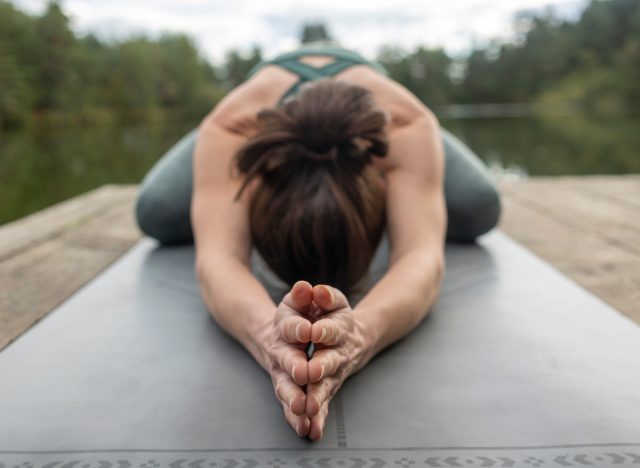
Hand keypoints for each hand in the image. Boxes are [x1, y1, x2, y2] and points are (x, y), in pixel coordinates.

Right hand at [258, 281, 314, 436]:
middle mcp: (280, 351)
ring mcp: (281, 372)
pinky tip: (307, 430)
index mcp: (284, 326)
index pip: (290, 325)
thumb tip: (306, 287)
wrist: (270, 333)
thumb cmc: (294, 314)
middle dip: (295, 367)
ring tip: (303, 411)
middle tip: (304, 373)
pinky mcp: (287, 389)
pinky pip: (292, 405)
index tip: (308, 330)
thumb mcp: (299, 300)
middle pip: (285, 359)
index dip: (298, 327)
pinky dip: (298, 418)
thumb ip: (303, 294)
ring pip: (286, 387)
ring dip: (293, 399)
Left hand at [304, 283, 370, 440]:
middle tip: (309, 372)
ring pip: (326, 386)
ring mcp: (335, 372)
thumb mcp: (330, 299)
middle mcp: (339, 352)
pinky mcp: (329, 387)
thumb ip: (322, 294)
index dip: (322, 329)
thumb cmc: (335, 314)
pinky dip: (318, 417)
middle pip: (330, 360)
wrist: (359, 336)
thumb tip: (311, 289)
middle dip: (320, 367)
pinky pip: (323, 403)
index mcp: (338, 327)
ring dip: (317, 397)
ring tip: (308, 407)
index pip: (331, 328)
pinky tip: (312, 429)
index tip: (313, 331)